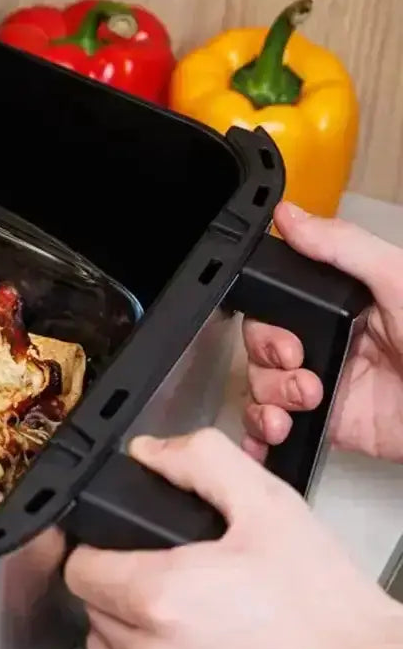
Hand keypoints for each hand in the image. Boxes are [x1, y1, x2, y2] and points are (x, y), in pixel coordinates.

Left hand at [64, 428, 402, 648]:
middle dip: (112, 574)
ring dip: (119, 616)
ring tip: (165, 596)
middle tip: (152, 559)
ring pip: (102, 642)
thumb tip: (151, 452)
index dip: (95, 542)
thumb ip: (200, 462)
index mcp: (161, 596)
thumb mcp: (267, 505)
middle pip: (89, 601)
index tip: (117, 536)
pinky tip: (176, 635)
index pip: (80, 565)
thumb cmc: (327, 607)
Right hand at [243, 201, 402, 463]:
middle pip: (261, 348)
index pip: (278, 305)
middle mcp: (332, 342)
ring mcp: (327, 385)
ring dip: (267, 399)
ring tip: (305, 404)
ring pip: (261, 387)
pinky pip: (276, 426)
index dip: (267, 324)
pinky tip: (272, 432)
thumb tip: (293, 217)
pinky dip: (260, 432)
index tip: (286, 340)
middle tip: (298, 369)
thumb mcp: (399, 284)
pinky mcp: (329, 424)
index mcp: (346, 305)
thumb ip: (345, 248)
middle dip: (267, 362)